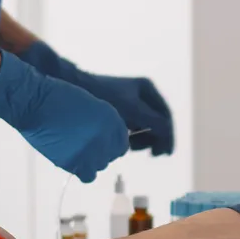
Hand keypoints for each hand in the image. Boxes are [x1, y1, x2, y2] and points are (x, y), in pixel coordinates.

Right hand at [0, 50, 128, 182]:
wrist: (34, 103)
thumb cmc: (57, 98)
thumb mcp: (90, 105)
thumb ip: (103, 123)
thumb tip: (106, 140)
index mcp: (112, 119)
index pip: (121, 143)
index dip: (110, 145)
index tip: (101, 144)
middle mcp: (106, 137)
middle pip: (111, 156)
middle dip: (100, 152)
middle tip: (83, 146)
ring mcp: (92, 151)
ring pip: (99, 166)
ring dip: (89, 161)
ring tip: (73, 150)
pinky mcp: (75, 163)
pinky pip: (87, 176)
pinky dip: (80, 170)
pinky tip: (70, 160)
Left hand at [15, 41, 173, 154]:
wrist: (71, 85)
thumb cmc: (103, 95)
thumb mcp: (133, 109)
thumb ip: (154, 123)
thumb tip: (168, 140)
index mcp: (147, 89)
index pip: (165, 117)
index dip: (168, 136)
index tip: (164, 153)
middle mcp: (140, 94)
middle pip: (156, 123)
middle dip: (153, 138)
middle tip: (150, 153)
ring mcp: (128, 103)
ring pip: (143, 127)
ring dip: (141, 139)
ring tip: (131, 146)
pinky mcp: (115, 111)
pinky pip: (130, 127)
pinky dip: (130, 136)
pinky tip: (122, 142)